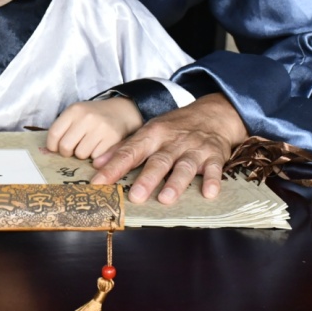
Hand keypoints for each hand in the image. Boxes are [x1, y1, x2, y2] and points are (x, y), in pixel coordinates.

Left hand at [45, 97, 141, 159]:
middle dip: (67, 152)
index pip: (53, 134)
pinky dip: (95, 156)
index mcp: (73, 110)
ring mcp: (100, 127)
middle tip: (73, 149)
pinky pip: (95, 157)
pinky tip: (98, 146)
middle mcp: (86, 117)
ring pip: (80, 154)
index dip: (52, 146)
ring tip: (88, 145)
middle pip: (65, 147)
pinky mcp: (112, 137)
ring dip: (82, 154)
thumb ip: (63, 128)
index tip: (56, 148)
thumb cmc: (92, 116)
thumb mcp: (76, 114)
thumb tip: (50, 150)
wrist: (120, 112)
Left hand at [89, 93, 246, 204]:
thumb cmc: (174, 128)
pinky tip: (209, 193)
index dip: (113, 167)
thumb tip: (97, 164)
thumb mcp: (148, 132)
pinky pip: (215, 168)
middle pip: (158, 161)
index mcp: (152, 134)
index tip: (98, 182)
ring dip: (176, 183)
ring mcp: (194, 148)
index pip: (130, 151)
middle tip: (135, 196)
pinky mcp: (214, 155)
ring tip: (166, 198)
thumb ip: (124, 148)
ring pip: (184, 166)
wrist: (211, 114)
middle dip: (146, 179)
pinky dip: (213, 180)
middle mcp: (172, 141)